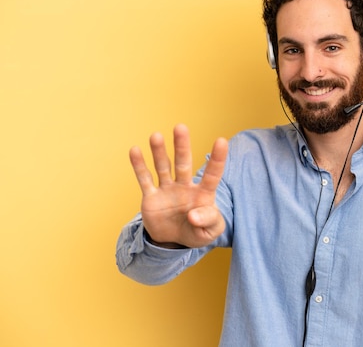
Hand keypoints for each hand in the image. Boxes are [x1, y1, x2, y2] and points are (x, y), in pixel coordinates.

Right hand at [129, 124, 227, 247]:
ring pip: (163, 167)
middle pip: (184, 163)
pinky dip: (139, 166)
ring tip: (156, 136)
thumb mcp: (209, 232)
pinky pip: (145, 179)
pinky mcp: (151, 197)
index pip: (212, 175)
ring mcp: (167, 190)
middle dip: (182, 146)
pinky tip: (135, 150)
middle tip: (180, 127)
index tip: (222, 140)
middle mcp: (185, 187)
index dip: (217, 159)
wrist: (173, 240)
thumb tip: (193, 215)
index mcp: (203, 194)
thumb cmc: (197, 232)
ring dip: (159, 152)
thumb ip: (208, 222)